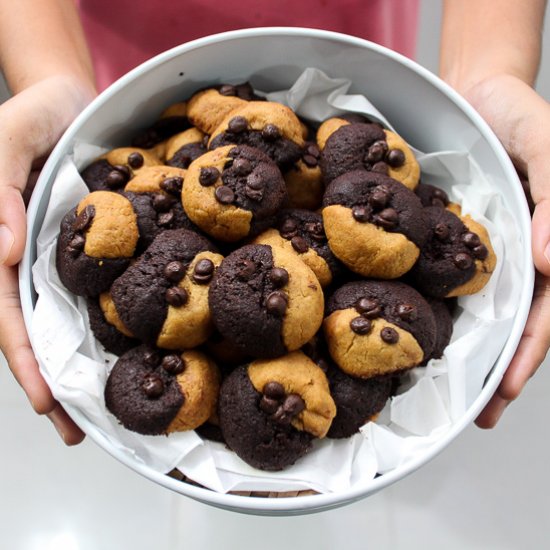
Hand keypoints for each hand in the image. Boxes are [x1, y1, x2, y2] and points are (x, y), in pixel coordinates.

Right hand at [0, 75, 93, 443]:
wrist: (70, 99)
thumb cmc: (33, 112)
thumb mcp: (7, 139)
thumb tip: (0, 250)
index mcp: (1, 241)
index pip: (6, 311)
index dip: (24, 356)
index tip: (47, 400)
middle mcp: (29, 259)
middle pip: (37, 329)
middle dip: (55, 380)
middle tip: (80, 430)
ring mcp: (64, 257)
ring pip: (68, 319)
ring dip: (83, 363)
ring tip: (106, 409)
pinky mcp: (94, 247)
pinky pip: (100, 289)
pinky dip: (110, 322)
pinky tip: (130, 348)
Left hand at [458, 74, 549, 426]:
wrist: (477, 94)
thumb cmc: (518, 114)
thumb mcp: (548, 146)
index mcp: (547, 242)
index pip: (545, 309)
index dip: (527, 351)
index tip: (503, 391)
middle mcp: (516, 255)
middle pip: (513, 322)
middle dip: (498, 369)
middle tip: (476, 413)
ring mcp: (483, 250)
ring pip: (480, 308)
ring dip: (469, 351)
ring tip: (444, 390)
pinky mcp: (451, 239)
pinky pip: (445, 277)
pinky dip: (439, 306)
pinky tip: (420, 329)